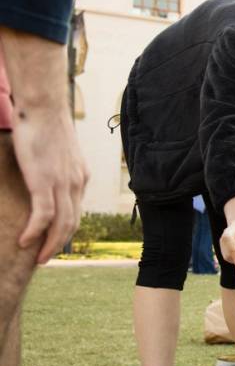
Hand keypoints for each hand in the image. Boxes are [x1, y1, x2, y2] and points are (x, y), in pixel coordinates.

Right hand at [1, 29, 88, 262]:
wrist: (43, 108)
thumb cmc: (45, 124)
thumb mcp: (57, 150)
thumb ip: (55, 165)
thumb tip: (45, 171)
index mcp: (80, 177)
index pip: (76, 210)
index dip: (66, 229)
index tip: (54, 240)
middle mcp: (76, 183)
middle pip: (72, 223)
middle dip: (60, 244)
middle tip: (46, 258)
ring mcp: (62, 184)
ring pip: (61, 224)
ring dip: (49, 245)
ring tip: (38, 258)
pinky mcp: (45, 182)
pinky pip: (43, 216)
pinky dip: (34, 232)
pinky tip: (24, 242)